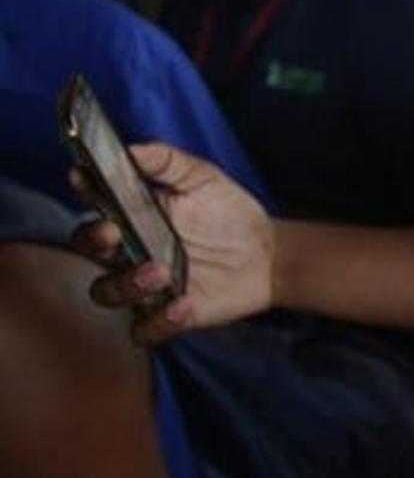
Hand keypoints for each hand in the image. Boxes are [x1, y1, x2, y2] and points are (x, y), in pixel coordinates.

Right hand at [73, 143, 274, 344]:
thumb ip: (169, 163)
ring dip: (125, 284)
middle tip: (113, 232)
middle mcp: (130, 251)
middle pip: (88, 250)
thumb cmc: (229, 213)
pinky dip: (157, 323)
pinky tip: (183, 305)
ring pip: (107, 292)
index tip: (81, 177)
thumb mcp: (204, 179)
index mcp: (133, 217)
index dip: (84, 192)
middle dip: (93, 241)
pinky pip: (144, 329)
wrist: (268, 254)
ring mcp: (146, 286)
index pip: (95, 204)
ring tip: (160, 270)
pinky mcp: (168, 315)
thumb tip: (134, 149)